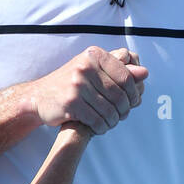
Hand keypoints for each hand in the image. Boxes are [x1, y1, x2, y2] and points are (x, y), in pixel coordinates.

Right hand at [31, 46, 148, 135]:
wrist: (38, 96)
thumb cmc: (71, 82)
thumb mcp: (93, 70)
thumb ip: (119, 70)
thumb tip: (144, 73)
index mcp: (94, 55)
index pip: (126, 76)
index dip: (133, 92)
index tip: (133, 102)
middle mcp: (85, 67)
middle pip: (119, 95)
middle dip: (124, 109)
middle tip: (122, 115)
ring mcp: (77, 85)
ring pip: (109, 110)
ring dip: (113, 120)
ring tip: (111, 122)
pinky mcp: (71, 104)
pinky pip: (97, 120)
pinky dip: (102, 127)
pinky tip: (100, 127)